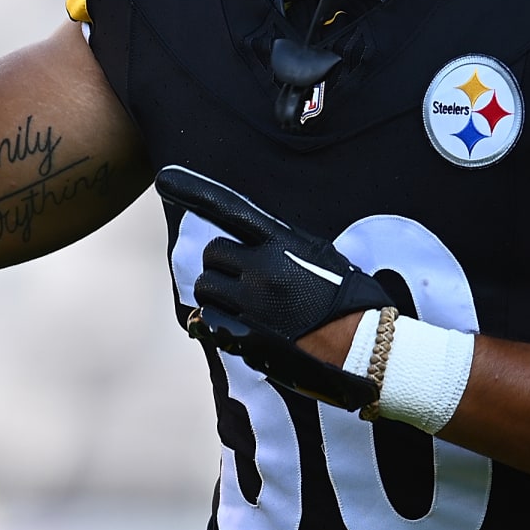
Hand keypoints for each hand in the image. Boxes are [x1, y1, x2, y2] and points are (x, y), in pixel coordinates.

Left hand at [156, 164, 390, 409]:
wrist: (365, 350)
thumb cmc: (352, 302)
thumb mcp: (323, 258)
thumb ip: (285, 247)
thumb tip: (257, 246)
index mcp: (282, 244)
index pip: (231, 210)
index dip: (194, 191)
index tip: (163, 179)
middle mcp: (262, 270)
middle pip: (212, 254)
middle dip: (221, 265)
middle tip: (244, 278)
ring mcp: (251, 306)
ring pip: (206, 288)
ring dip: (217, 294)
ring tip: (246, 304)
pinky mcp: (244, 338)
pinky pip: (209, 323)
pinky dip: (216, 323)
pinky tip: (240, 328)